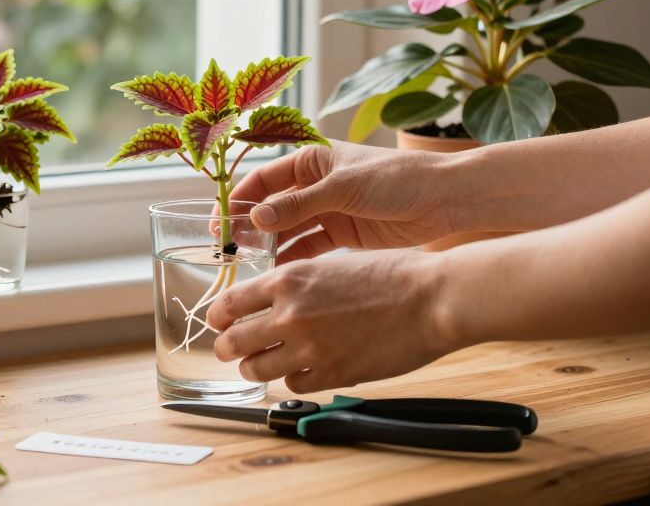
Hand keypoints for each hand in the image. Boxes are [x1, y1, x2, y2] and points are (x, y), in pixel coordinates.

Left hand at [207, 250, 453, 392]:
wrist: (432, 298)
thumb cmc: (393, 275)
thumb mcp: (332, 264)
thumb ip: (298, 284)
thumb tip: (275, 299)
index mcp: (288, 280)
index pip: (229, 303)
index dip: (218, 317)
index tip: (218, 323)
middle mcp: (290, 314)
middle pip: (231, 341)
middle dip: (226, 348)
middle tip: (230, 350)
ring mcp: (309, 347)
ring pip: (256, 369)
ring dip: (255, 367)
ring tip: (263, 364)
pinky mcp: (331, 374)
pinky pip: (293, 384)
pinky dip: (295, 378)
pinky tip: (306, 370)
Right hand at [231, 141, 467, 261]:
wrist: (444, 199)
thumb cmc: (396, 178)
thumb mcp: (342, 187)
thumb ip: (298, 204)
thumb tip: (256, 218)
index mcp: (311, 159)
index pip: (263, 178)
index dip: (240, 199)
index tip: (221, 222)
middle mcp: (314, 184)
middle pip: (271, 206)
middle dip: (250, 226)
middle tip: (230, 250)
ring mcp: (328, 210)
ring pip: (288, 229)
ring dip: (270, 245)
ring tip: (250, 265)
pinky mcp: (342, 234)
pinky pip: (309, 247)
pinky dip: (293, 258)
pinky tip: (279, 273)